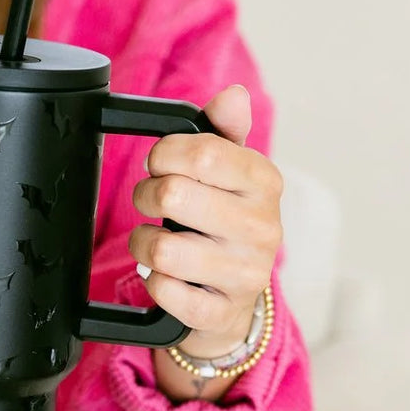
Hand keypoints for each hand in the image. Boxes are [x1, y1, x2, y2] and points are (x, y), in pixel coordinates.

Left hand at [129, 85, 282, 359]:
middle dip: (147, 195)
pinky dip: (154, 282)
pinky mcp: (220, 315)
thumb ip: (225, 131)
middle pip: (174, 194)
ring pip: (162, 248)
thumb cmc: (226, 226)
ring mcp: (244, 275)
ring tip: (157, 242)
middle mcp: (263, 229)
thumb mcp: (231, 174)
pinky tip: (168, 277)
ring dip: (144, 243)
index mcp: (265, 184)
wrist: (234, 302)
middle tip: (153, 202)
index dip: (165, 154)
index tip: (159, 163)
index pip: (204, 152)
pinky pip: (164, 291)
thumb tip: (235, 96)